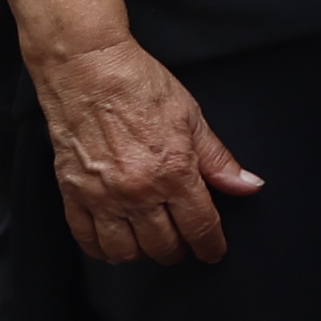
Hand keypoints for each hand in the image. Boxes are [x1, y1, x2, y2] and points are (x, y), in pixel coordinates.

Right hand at [32, 34, 256, 269]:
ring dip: (142, 253)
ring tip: (149, 240)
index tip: (213, 250)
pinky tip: (114, 241)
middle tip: (182, 240)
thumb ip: (218, 159)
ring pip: (125, 252)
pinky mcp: (73, 193)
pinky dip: (103, 249)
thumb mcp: (191, 117)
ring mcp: (103, 196)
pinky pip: (87, 240)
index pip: (200, 228)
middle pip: (164, 247)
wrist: (87, 67)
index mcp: (173, 172)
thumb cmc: (136, 84)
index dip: (211, 246)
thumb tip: (247, 185)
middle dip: (179, 250)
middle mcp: (138, 191)